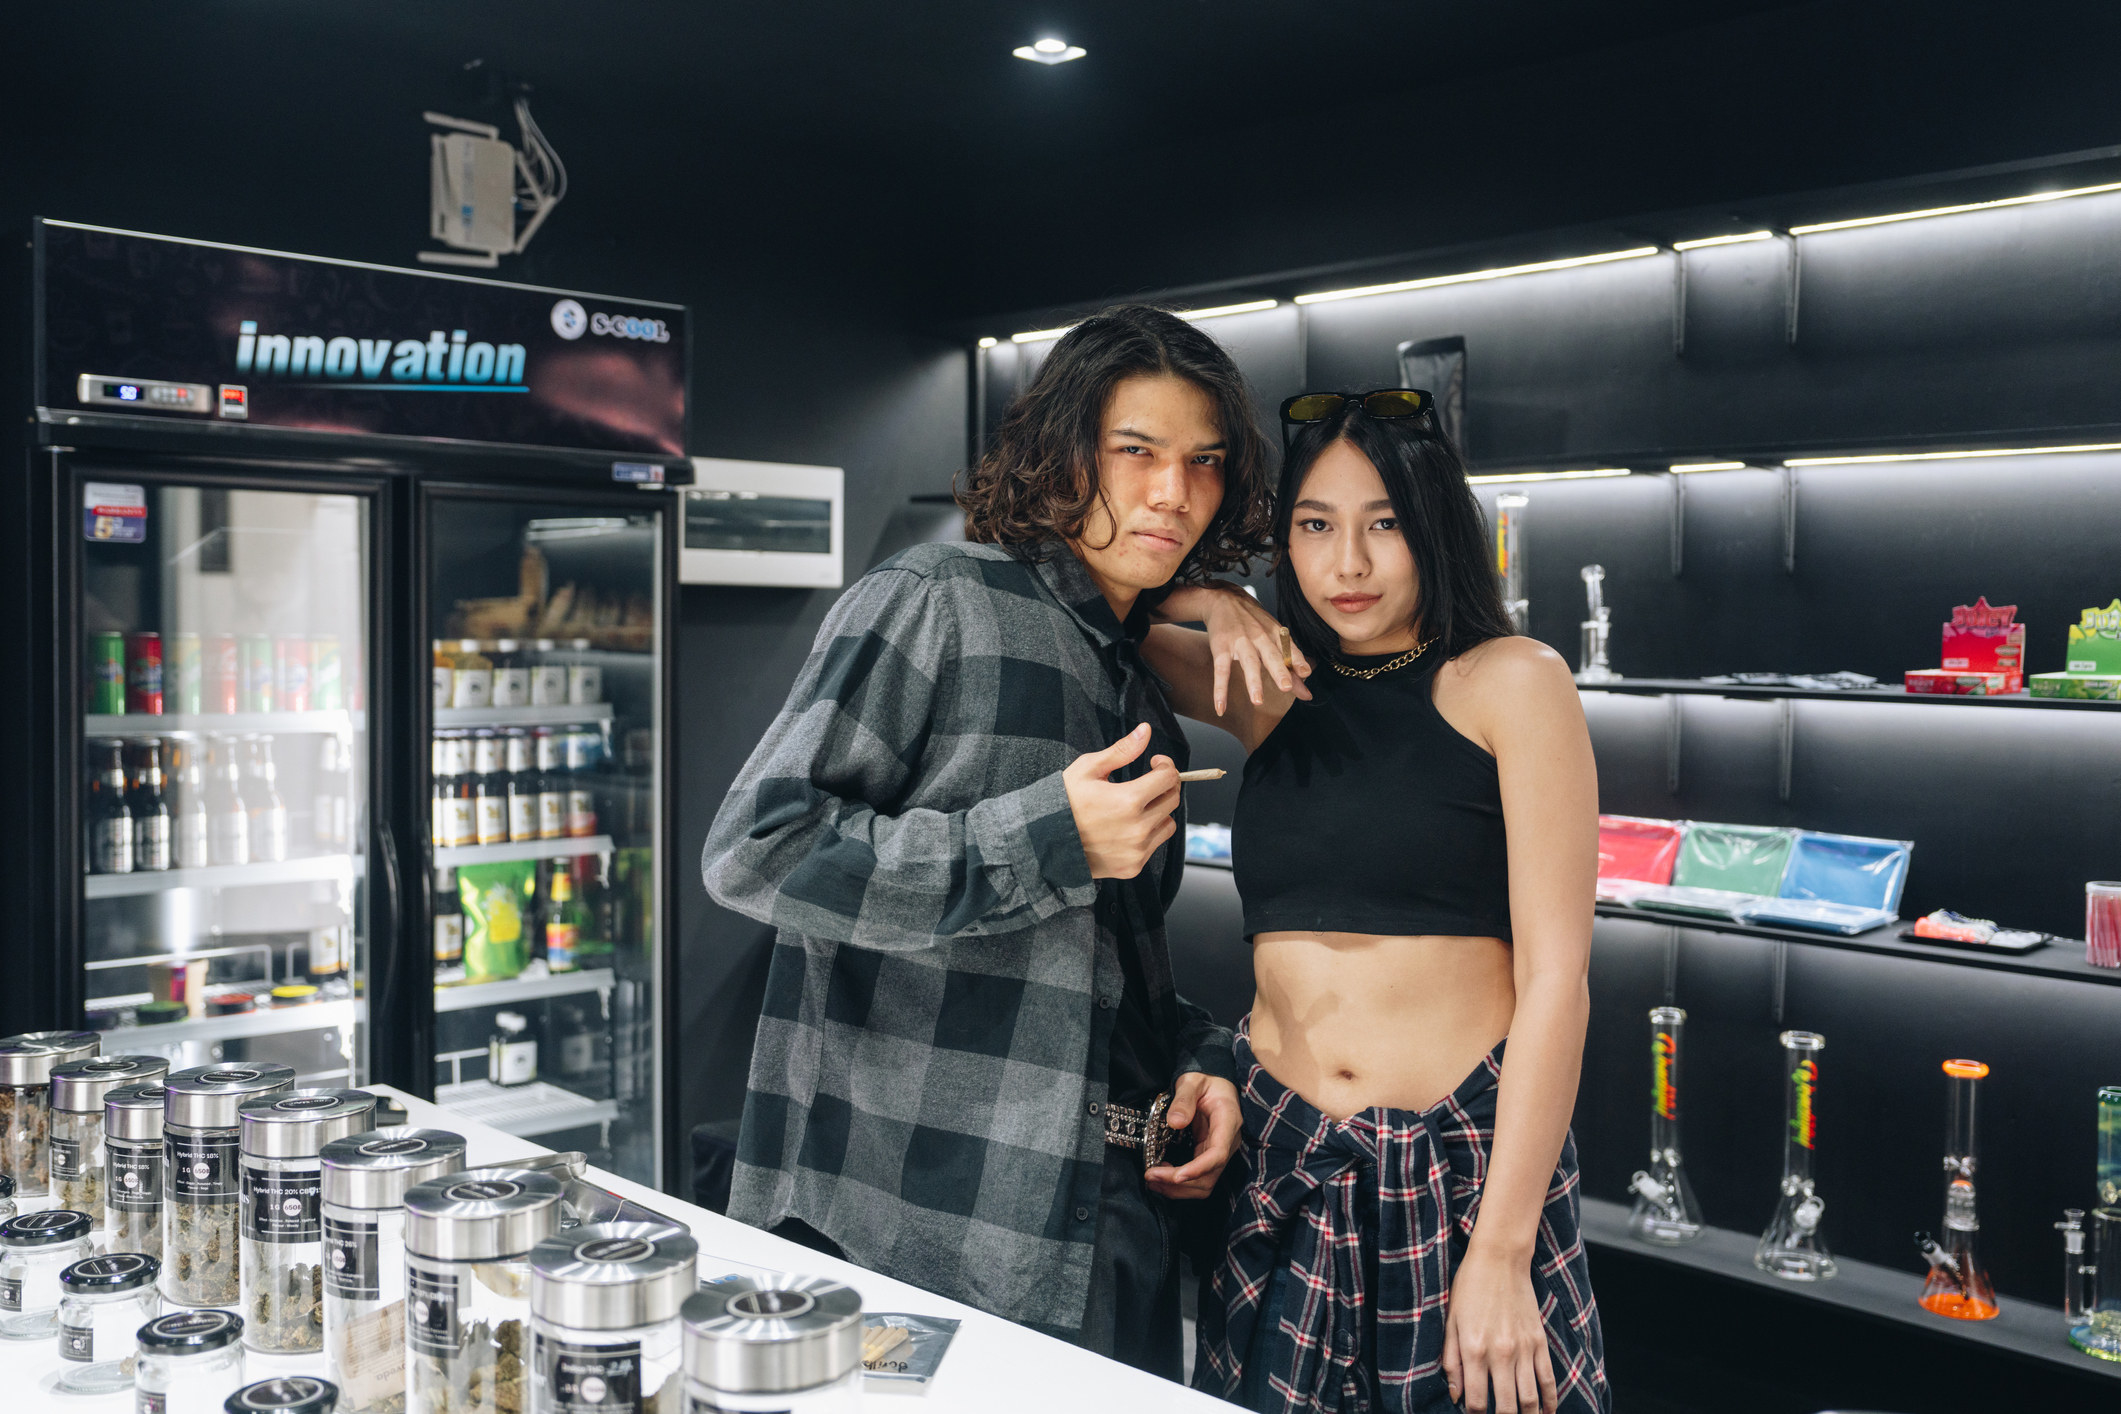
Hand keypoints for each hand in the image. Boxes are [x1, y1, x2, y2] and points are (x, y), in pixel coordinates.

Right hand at [1063, 725, 1180, 879]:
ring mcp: (1136, 850)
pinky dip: (1149, 833)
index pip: (1168, 778)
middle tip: (1148, 782)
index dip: (1165, 765)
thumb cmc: (1064, 803)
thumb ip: (1122, 750)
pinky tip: (1128, 826)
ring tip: (1137, 806)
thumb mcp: (1088, 768)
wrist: (1045, 841)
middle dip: (1164, 786)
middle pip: (1172, 799)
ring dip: (1159, 811)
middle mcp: (1137, 828)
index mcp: (1128, 800)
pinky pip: (1155, 844)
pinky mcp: (1133, 866)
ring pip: (1168, 823)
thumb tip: (1145, 731)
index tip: (1155, 764)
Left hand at [1145, 1073, 1239, 1198]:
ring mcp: (1219, 1152)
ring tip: (1152, 1181)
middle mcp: (1227, 1143)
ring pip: (1204, 1184)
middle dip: (1180, 1184)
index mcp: (1228, 1122)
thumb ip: (1184, 1098)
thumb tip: (1175, 1122)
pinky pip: (1198, 1179)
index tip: (1176, 1176)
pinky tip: (1160, 1177)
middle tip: (1150, 1176)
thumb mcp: (1192, 1081)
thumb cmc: (1205, 1080)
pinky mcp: (1208, 1157)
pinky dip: (1179, 1185)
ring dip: (1178, 1189)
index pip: (1217, 1154)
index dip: (1198, 1169)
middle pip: (1209, 1176)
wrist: (1215, 1083)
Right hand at [1197, 587, 1311, 714]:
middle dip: (1280, 670)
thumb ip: (1290, 667)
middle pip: (1272, 655)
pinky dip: (1220, 690)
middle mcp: (1260, 637)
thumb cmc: (1253, 621)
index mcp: (1276, 635)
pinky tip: (1220, 706)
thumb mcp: (1274, 636)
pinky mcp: (1221, 647)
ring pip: (1248, 662)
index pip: (1290, 649)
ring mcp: (1240, 642)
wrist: (1224, 598)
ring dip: (1253, 681)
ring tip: (1257, 701)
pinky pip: (1221, 670)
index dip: (1298, 661)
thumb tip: (1307, 695)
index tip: (1306, 673)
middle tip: (1286, 686)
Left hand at [1442, 1246, 1557, 1413]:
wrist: (1499, 1259)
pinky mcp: (1539, 1341)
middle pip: (1506, 1407)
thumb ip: (1451, 1362)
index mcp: (1474, 1350)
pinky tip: (1547, 1412)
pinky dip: (1550, 1400)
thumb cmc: (1469, 1288)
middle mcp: (1500, 1354)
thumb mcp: (1450, 1323)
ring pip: (1530, 1399)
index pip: (1476, 1402)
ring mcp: (1523, 1349)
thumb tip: (1456, 1397)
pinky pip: (1549, 1378)